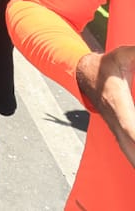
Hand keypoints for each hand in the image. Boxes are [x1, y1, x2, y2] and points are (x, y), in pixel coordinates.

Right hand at [77, 46, 134, 167]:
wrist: (83, 74)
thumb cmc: (105, 65)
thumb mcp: (120, 55)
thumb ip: (133, 53)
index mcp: (116, 104)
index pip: (129, 127)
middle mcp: (116, 121)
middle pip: (131, 148)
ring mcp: (117, 129)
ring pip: (130, 154)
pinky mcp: (121, 134)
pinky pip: (130, 152)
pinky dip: (134, 159)